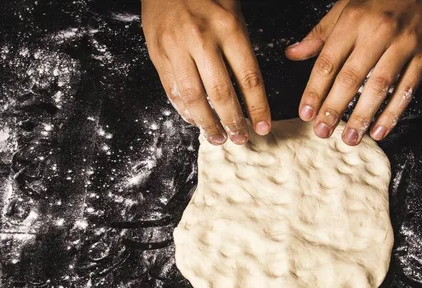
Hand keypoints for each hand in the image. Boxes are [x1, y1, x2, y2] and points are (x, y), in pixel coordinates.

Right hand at [141, 0, 270, 144]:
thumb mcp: (233, 14)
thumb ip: (240, 51)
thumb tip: (250, 94)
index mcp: (228, 28)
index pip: (248, 77)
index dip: (258, 107)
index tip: (264, 127)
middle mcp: (201, 39)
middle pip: (221, 93)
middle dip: (233, 122)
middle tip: (241, 139)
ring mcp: (176, 47)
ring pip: (194, 97)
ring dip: (208, 124)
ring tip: (218, 138)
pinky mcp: (157, 53)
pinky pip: (173, 90)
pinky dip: (185, 110)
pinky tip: (196, 121)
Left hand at [286, 0, 421, 145]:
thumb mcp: (347, 6)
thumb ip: (321, 33)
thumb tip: (293, 54)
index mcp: (353, 20)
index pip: (328, 62)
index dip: (315, 91)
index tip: (306, 113)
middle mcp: (377, 33)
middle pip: (351, 78)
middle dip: (334, 108)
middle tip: (322, 132)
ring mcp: (403, 45)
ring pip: (378, 87)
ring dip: (361, 117)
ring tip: (349, 138)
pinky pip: (406, 89)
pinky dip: (392, 114)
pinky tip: (379, 131)